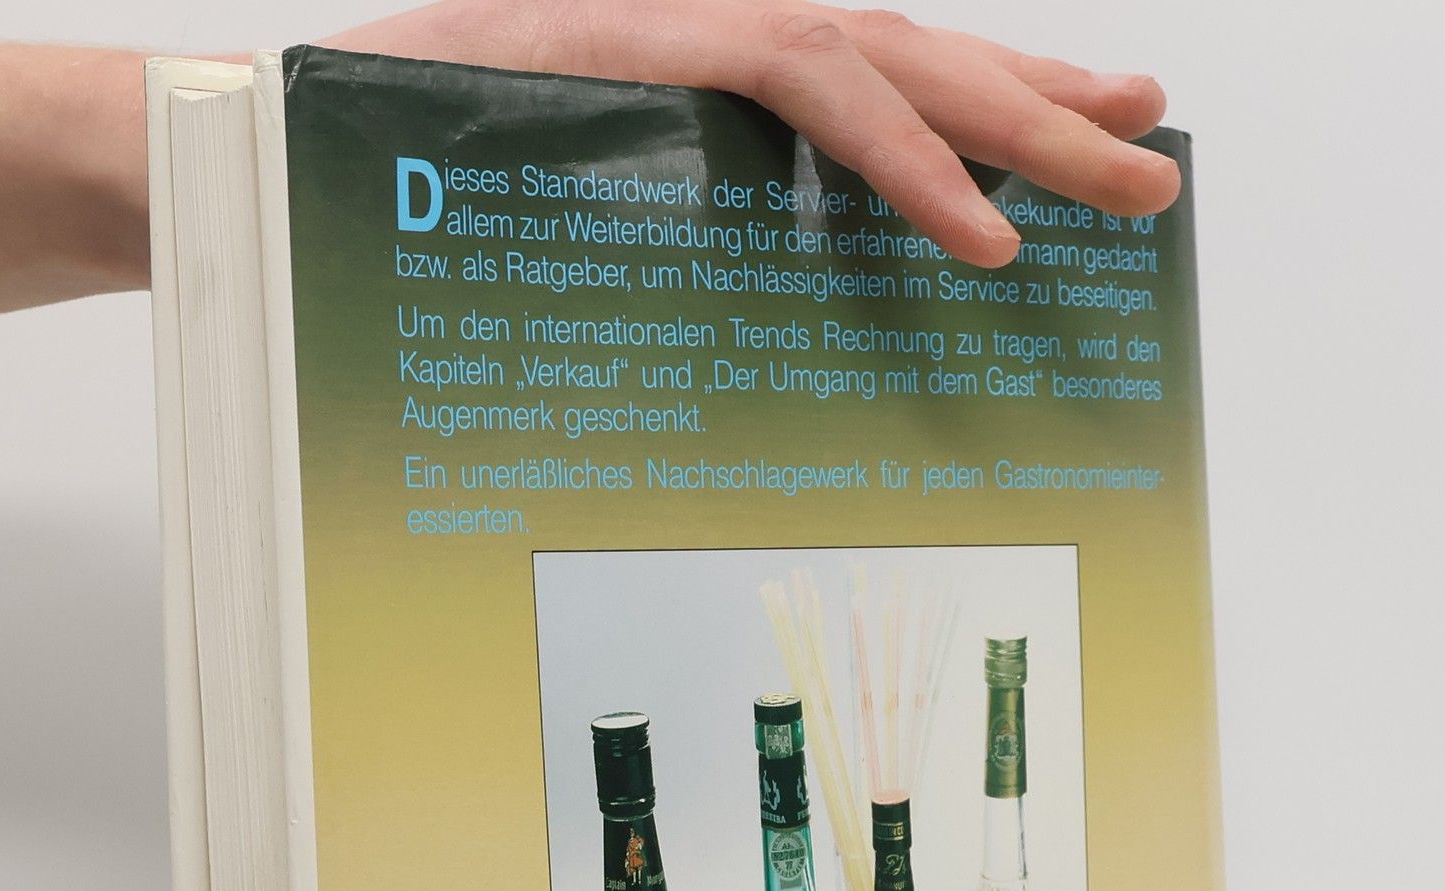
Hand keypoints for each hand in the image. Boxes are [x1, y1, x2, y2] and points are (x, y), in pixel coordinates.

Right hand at [322, 0, 1178, 266]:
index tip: (1102, 137)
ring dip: (1017, 124)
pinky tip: (980, 227)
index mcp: (716, 75)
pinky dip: (901, 156)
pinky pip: (808, 89)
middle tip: (1157, 163)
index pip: (889, 80)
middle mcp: (718, 33)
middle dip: (1048, 110)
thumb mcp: (596, 215)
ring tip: (1120, 184)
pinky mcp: (655, 48)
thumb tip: (760, 308)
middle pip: (921, 61)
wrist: (288, 133)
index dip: (1000, 102)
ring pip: (895, 59)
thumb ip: (691, 228)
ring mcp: (688, 27)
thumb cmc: (431, 188)